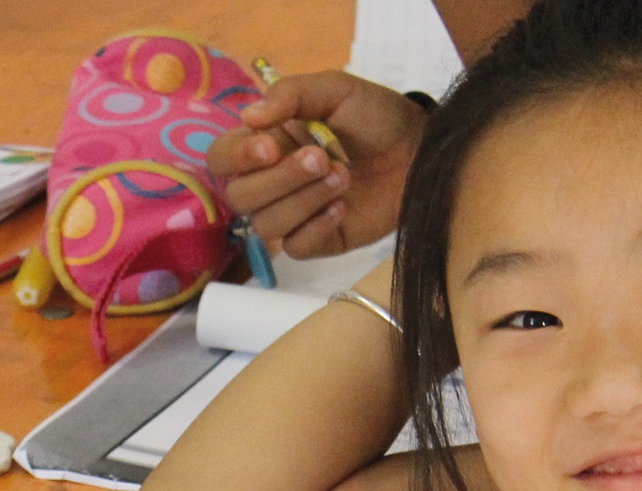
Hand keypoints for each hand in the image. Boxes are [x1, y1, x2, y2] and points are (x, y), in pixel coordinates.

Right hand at [209, 70, 426, 258]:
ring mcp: (294, 215)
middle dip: (279, 179)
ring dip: (303, 200)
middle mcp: (272, 182)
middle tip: (322, 158)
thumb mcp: (334, 90)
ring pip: (267, 225)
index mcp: (266, 143)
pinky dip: (316, 227)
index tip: (271, 146)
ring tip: (343, 176)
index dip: (238, 158)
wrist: (420, 150)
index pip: (222, 159)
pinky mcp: (319, 241)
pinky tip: (343, 207)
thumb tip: (248, 116)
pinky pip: (296, 247)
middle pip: (241, 197)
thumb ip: (290, 95)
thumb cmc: (375, 118)